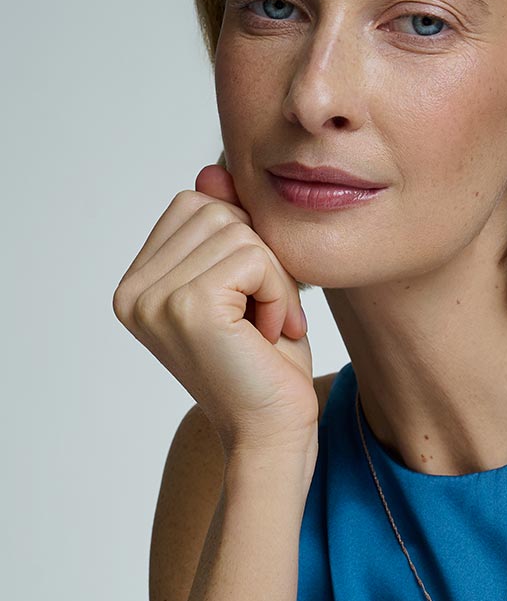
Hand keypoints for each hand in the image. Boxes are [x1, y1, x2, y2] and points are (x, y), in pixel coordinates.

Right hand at [112, 163, 317, 460]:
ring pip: (239, 230)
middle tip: (264, 317)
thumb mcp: (250, 282)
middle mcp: (132, 290)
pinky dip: (279, 292)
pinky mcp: (187, 306)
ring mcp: (154, 298)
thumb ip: (227, 227)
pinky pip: (255, 257)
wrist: (273, 433)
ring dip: (275, 279)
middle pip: (216, 210)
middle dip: (260, 257)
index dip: (243, 242)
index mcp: (137, 281)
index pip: (196, 204)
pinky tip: (269, 335)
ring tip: (266, 329)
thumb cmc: (267, 365)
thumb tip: (213, 167)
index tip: (252, 301)